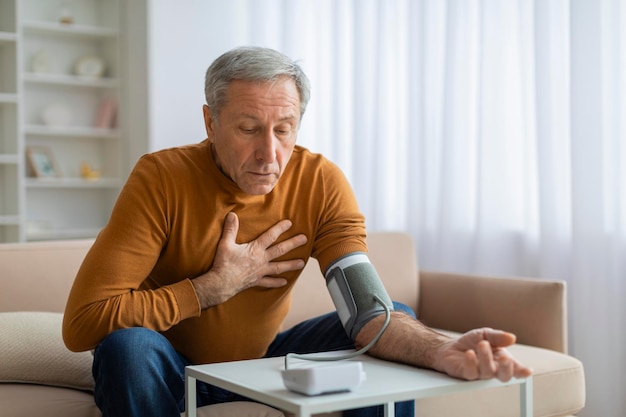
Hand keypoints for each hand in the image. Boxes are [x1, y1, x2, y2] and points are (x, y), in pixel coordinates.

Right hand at [192, 212, 307, 308]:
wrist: (220, 284)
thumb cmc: (223, 263)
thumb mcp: (225, 244)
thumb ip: (231, 229)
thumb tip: (232, 214)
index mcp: (255, 249)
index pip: (270, 236)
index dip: (280, 228)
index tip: (290, 223)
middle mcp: (261, 260)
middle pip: (280, 250)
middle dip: (293, 244)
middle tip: (305, 239)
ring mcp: (260, 272)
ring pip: (279, 267)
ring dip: (291, 265)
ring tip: (302, 263)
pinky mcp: (256, 281)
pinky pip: (269, 282)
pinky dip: (277, 282)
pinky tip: (285, 282)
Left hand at [434, 328, 532, 381]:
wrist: (451, 346)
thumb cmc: (472, 342)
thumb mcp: (486, 334)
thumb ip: (498, 336)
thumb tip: (512, 338)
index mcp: (502, 359)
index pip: (515, 368)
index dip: (522, 371)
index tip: (527, 371)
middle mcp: (493, 369)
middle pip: (504, 375)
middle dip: (507, 368)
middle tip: (505, 357)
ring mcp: (480, 373)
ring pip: (487, 372)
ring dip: (486, 358)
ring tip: (482, 344)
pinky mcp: (467, 374)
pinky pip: (471, 373)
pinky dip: (471, 363)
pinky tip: (470, 353)